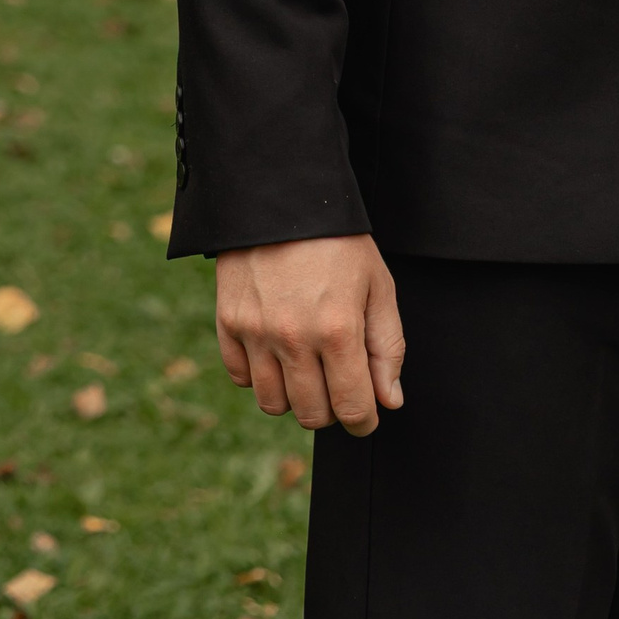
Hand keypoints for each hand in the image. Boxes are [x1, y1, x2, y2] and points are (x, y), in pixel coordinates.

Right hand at [216, 233, 404, 436]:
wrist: (284, 198)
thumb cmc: (339, 242)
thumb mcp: (378, 285)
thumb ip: (388, 346)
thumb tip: (389, 400)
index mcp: (338, 330)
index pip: (351, 407)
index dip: (364, 420)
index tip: (368, 417)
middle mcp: (294, 339)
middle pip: (311, 415)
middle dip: (331, 409)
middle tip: (339, 385)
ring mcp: (256, 334)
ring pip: (273, 404)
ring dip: (294, 397)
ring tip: (309, 368)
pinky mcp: (228, 325)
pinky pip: (241, 378)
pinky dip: (260, 376)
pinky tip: (277, 351)